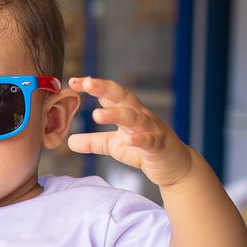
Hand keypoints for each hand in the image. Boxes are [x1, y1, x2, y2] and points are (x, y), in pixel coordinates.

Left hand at [66, 76, 195, 189]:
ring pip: (133, 118)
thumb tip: (70, 141)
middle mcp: (140, 116)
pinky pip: (148, 141)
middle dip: (104, 88)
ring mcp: (151, 129)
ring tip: (96, 115)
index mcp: (128, 112)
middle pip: (122, 97)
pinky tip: (128, 140)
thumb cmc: (144, 151)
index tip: (74, 80)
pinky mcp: (158, 146)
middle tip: (87, 83)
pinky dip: (138, 139)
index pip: (110, 94)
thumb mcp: (114, 145)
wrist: (175, 166)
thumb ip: (93, 142)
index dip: (94, 86)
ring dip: (115, 114)